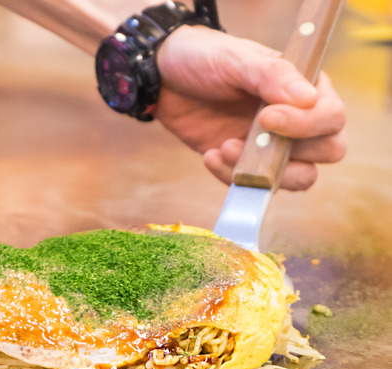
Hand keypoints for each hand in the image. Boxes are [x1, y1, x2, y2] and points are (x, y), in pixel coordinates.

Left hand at [154, 25, 346, 190]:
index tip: (266, 116)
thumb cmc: (204, 58)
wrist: (163, 79)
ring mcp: (273, 144)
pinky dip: (232, 176)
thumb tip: (310, 99)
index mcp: (305, 87)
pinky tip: (210, 154)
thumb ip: (273, 76)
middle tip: (249, 138)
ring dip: (264, 172)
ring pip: (299, 177)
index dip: (306, 124)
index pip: (332, 117)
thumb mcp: (237, 59)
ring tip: (224, 148)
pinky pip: (255, 184)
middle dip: (290, 154)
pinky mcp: (246, 162)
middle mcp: (299, 119)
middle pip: (329, 151)